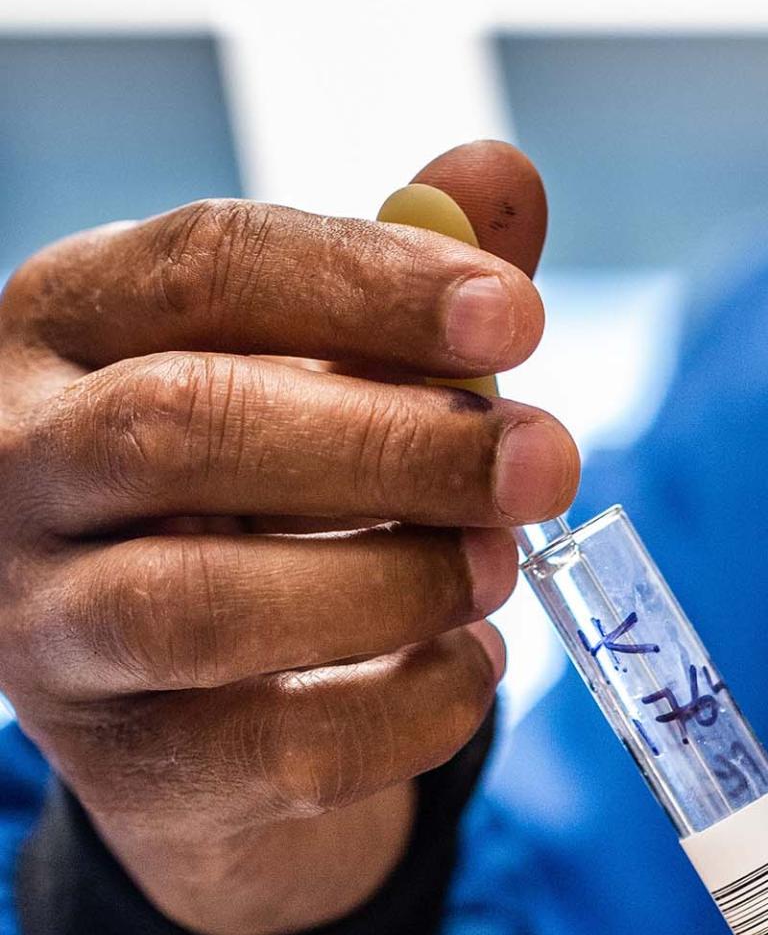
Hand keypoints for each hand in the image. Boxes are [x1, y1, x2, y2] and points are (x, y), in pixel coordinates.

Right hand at [0, 142, 577, 934]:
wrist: (191, 685)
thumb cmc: (265, 475)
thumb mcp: (321, 357)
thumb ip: (405, 271)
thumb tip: (500, 171)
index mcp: (67, 321)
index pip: (205, 265)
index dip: (374, 284)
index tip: (520, 317)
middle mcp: (17, 464)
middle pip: (185, 427)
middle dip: (396, 446)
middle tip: (547, 459)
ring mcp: (46, 625)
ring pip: (202, 606)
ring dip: (396, 582)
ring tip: (502, 565)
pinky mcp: (125, 763)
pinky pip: (276, 750)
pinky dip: (409, 708)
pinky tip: (474, 660)